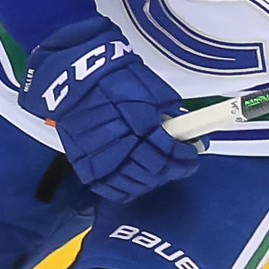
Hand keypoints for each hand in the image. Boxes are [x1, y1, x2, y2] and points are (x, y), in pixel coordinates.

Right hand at [22, 16, 199, 201]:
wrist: (75, 80)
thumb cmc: (113, 79)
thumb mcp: (152, 90)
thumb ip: (170, 114)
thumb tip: (184, 129)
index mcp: (140, 124)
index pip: (171, 155)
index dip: (187, 157)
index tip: (192, 153)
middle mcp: (121, 145)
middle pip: (156, 172)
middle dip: (174, 169)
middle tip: (180, 162)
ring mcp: (101, 158)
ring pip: (136, 184)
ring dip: (153, 180)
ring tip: (159, 170)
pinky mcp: (86, 166)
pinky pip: (111, 189)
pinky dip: (128, 189)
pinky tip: (137, 180)